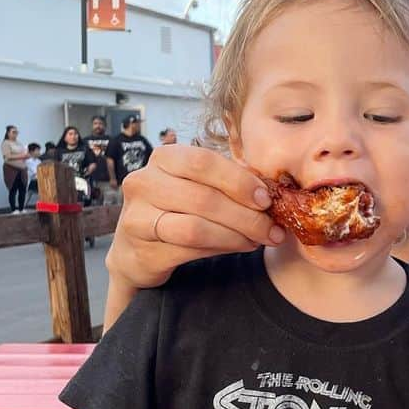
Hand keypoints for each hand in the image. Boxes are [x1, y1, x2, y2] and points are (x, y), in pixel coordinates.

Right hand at [105, 144, 283, 290]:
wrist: (137, 249)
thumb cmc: (177, 209)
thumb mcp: (198, 185)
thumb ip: (228, 182)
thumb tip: (268, 189)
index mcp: (163, 158)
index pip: (203, 161)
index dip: (239, 181)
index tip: (266, 199)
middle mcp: (144, 183)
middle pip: (204, 198)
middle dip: (246, 216)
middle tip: (271, 229)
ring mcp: (137, 218)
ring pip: (196, 228)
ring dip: (235, 236)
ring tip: (257, 240)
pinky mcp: (141, 250)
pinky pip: (189, 250)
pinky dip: (220, 250)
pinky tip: (238, 247)